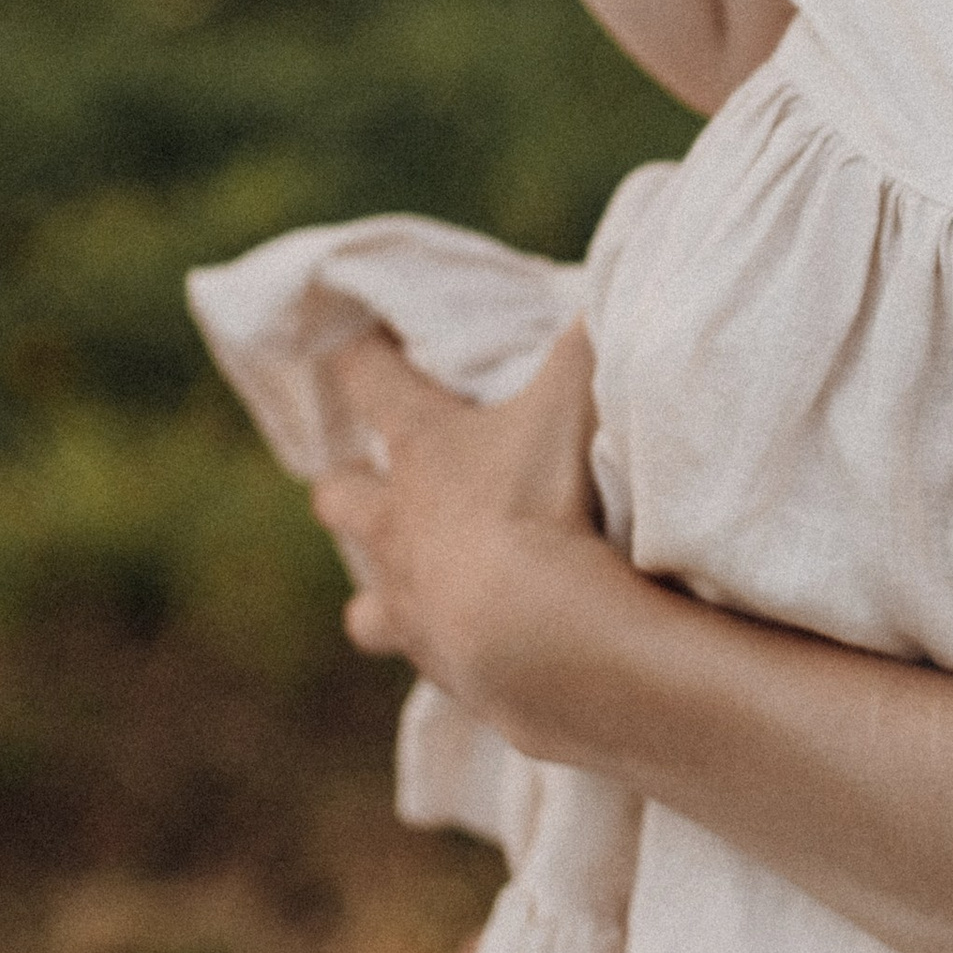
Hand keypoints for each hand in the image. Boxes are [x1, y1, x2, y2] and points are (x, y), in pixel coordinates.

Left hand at [311, 323, 612, 740]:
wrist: (536, 637)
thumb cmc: (547, 502)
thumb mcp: (578, 399)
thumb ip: (589, 341)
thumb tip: (613, 285)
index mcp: (423, 447)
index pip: (369, 380)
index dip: (363, 356)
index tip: (362, 343)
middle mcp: (396, 524)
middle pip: (339, 496)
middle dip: (348, 484)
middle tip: (373, 476)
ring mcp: (407, 603)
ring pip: (363, 603)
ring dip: (382, 587)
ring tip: (416, 583)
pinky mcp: (437, 668)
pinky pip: (422, 659)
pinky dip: (441, 650)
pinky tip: (475, 650)